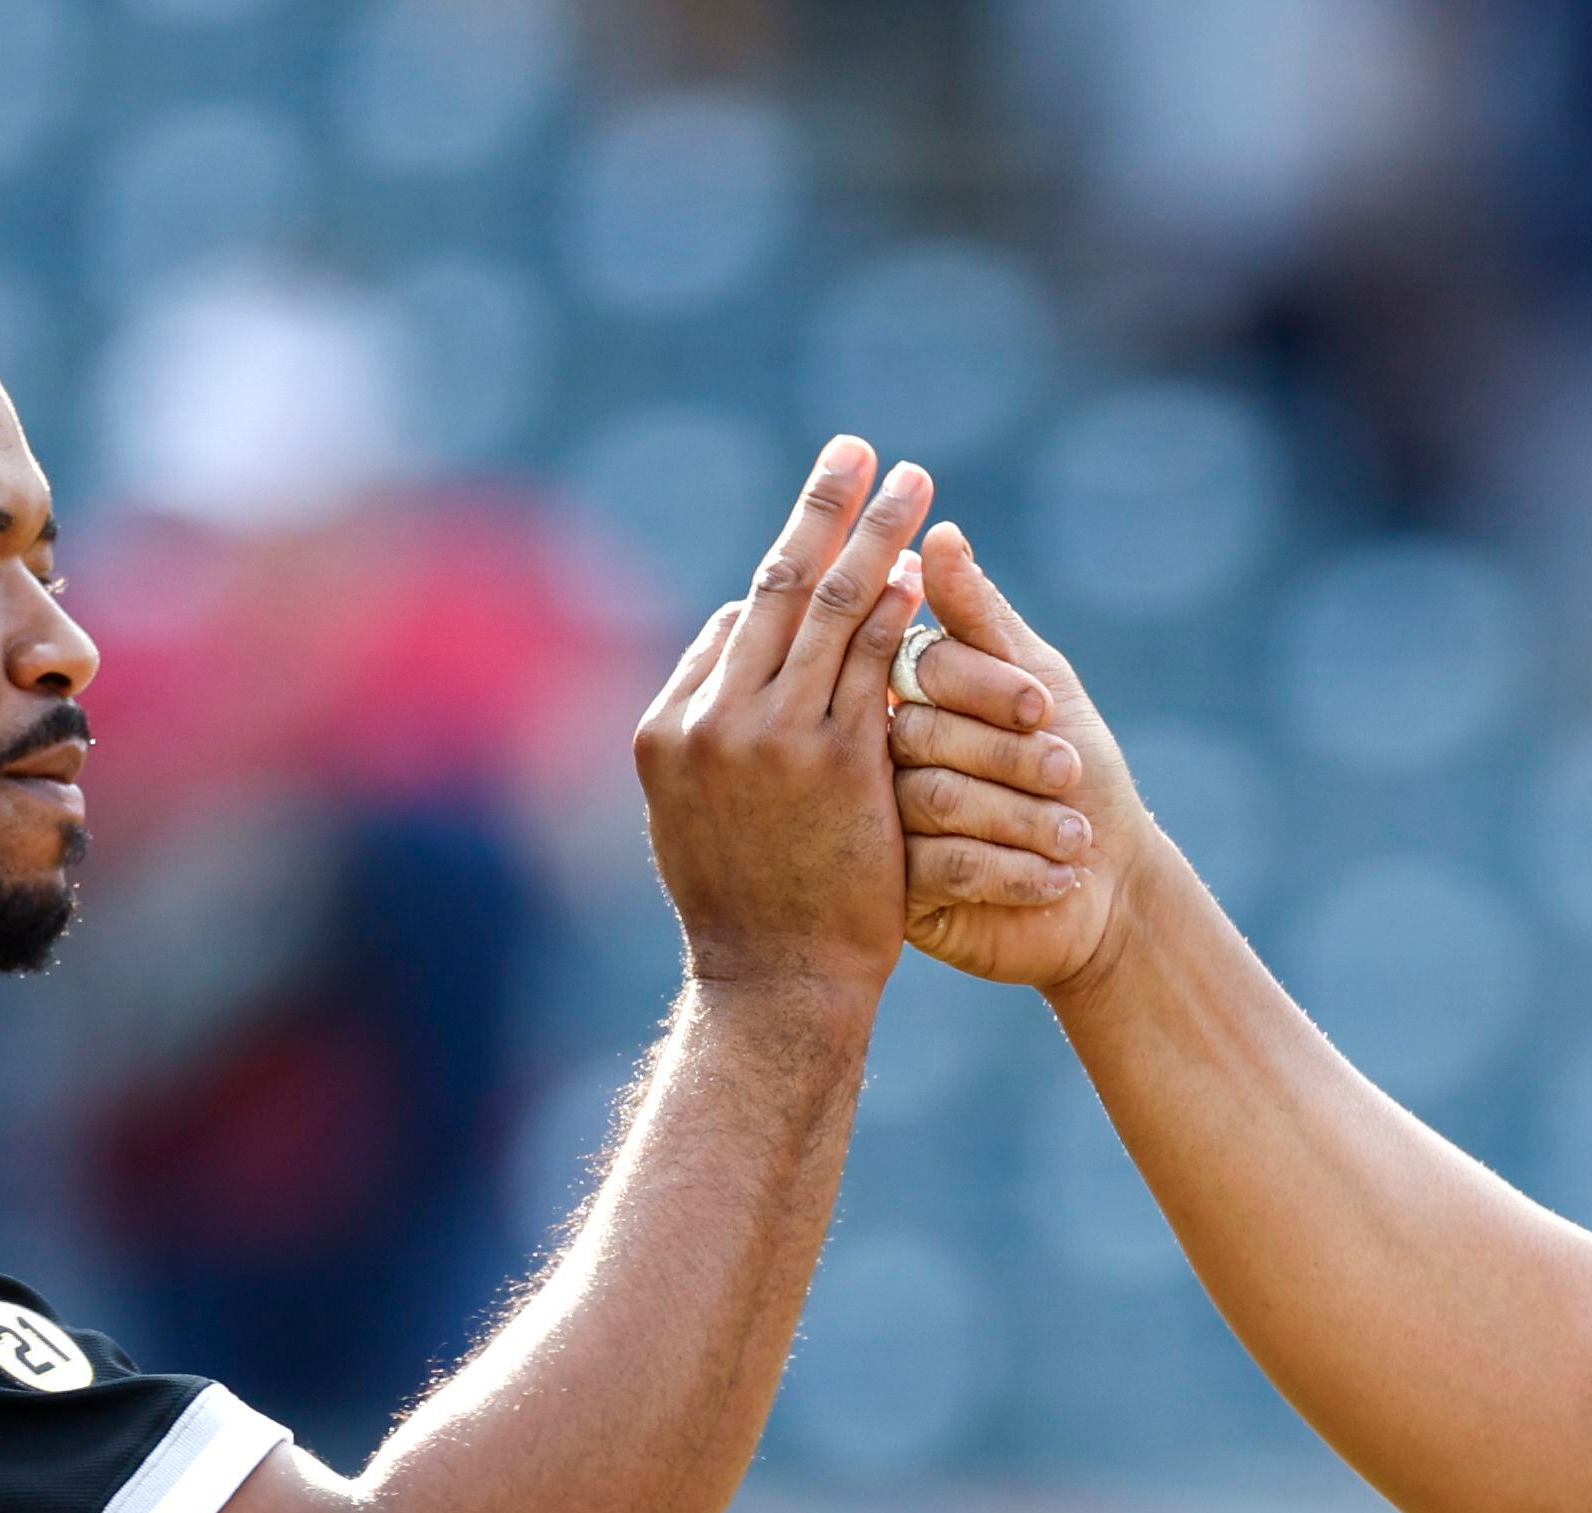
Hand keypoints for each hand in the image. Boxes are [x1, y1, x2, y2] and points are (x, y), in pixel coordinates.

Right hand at [633, 439, 942, 998]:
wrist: (774, 987)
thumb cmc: (743, 914)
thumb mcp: (692, 821)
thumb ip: (705, 737)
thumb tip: (731, 654)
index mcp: (668, 726)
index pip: (736, 621)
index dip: (789, 563)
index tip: (829, 515)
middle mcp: (708, 718)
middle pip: (774, 584)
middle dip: (823, 507)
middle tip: (860, 446)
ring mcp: (768, 738)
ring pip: (826, 608)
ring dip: (874, 537)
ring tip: (912, 482)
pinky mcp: (831, 763)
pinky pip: (868, 664)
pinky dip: (895, 612)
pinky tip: (923, 572)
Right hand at [889, 522, 1156, 991]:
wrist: (1110, 889)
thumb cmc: (1079, 774)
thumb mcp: (1041, 687)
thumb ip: (985, 622)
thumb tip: (940, 533)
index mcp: (910, 696)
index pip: (921, 667)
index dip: (983, 684)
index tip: (1041, 706)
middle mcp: (884, 757)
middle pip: (920, 735)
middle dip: (1007, 755)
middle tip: (1068, 772)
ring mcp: (885, 828)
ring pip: (931, 802)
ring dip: (1018, 816)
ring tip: (1076, 833)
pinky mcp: (901, 894)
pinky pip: (941, 870)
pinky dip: (1010, 870)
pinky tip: (1059, 876)